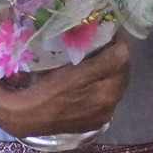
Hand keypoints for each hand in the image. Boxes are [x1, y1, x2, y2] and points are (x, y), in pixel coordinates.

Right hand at [0, 40, 130, 135]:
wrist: (27, 116)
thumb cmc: (49, 90)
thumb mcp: (75, 73)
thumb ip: (104, 63)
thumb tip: (125, 50)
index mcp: (108, 95)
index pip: (124, 62)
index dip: (120, 44)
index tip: (112, 30)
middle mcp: (109, 108)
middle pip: (120, 76)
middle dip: (116, 57)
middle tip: (107, 39)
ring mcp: (100, 117)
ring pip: (112, 87)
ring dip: (109, 71)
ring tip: (100, 56)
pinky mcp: (90, 121)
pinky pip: (102, 98)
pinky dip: (101, 85)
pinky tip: (92, 78)